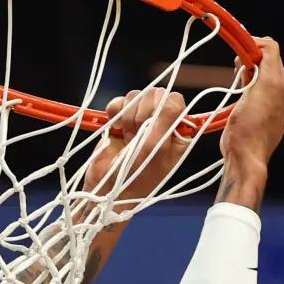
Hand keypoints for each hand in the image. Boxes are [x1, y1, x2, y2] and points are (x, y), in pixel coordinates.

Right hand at [81, 87, 191, 213]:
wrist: (106, 189)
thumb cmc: (136, 174)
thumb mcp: (157, 146)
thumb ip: (168, 117)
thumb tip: (169, 95)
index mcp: (177, 131)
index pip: (174, 100)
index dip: (161, 108)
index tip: (152, 128)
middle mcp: (160, 123)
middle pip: (154, 95)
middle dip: (142, 113)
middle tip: (138, 136)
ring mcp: (140, 121)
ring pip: (136, 96)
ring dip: (128, 116)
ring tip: (127, 136)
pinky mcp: (120, 120)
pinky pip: (119, 101)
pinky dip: (115, 111)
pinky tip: (116, 128)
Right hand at [220, 37, 283, 171]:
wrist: (247, 157)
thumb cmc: (245, 129)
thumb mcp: (250, 88)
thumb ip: (257, 62)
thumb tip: (255, 47)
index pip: (270, 47)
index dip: (251, 45)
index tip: (236, 54)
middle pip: (268, 59)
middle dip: (250, 63)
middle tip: (237, 78)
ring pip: (265, 72)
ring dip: (251, 76)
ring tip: (241, 94)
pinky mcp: (281, 108)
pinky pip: (266, 86)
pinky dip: (254, 86)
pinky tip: (246, 101)